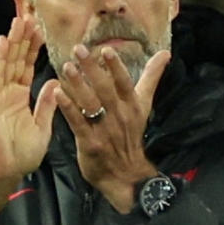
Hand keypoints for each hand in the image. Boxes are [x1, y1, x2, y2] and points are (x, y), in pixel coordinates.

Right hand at [0, 15, 58, 224]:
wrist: (1, 174)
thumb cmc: (19, 157)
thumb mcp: (41, 129)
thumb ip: (46, 106)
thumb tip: (56, 84)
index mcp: (19, 99)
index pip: (27, 67)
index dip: (33, 49)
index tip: (41, 30)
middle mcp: (6, 93)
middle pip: (16, 60)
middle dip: (23, 38)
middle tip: (30, 14)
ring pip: (6, 63)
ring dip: (13, 41)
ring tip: (20, 20)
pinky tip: (4, 41)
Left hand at [55, 44, 170, 212]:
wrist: (125, 174)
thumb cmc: (131, 134)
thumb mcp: (144, 105)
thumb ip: (151, 77)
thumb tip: (165, 53)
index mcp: (132, 105)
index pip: (124, 83)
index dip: (116, 67)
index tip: (106, 50)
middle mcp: (119, 116)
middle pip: (105, 89)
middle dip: (92, 68)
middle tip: (78, 50)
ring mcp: (104, 130)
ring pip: (91, 103)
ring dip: (78, 84)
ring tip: (67, 67)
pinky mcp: (90, 142)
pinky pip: (77, 123)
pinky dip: (68, 108)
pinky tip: (57, 93)